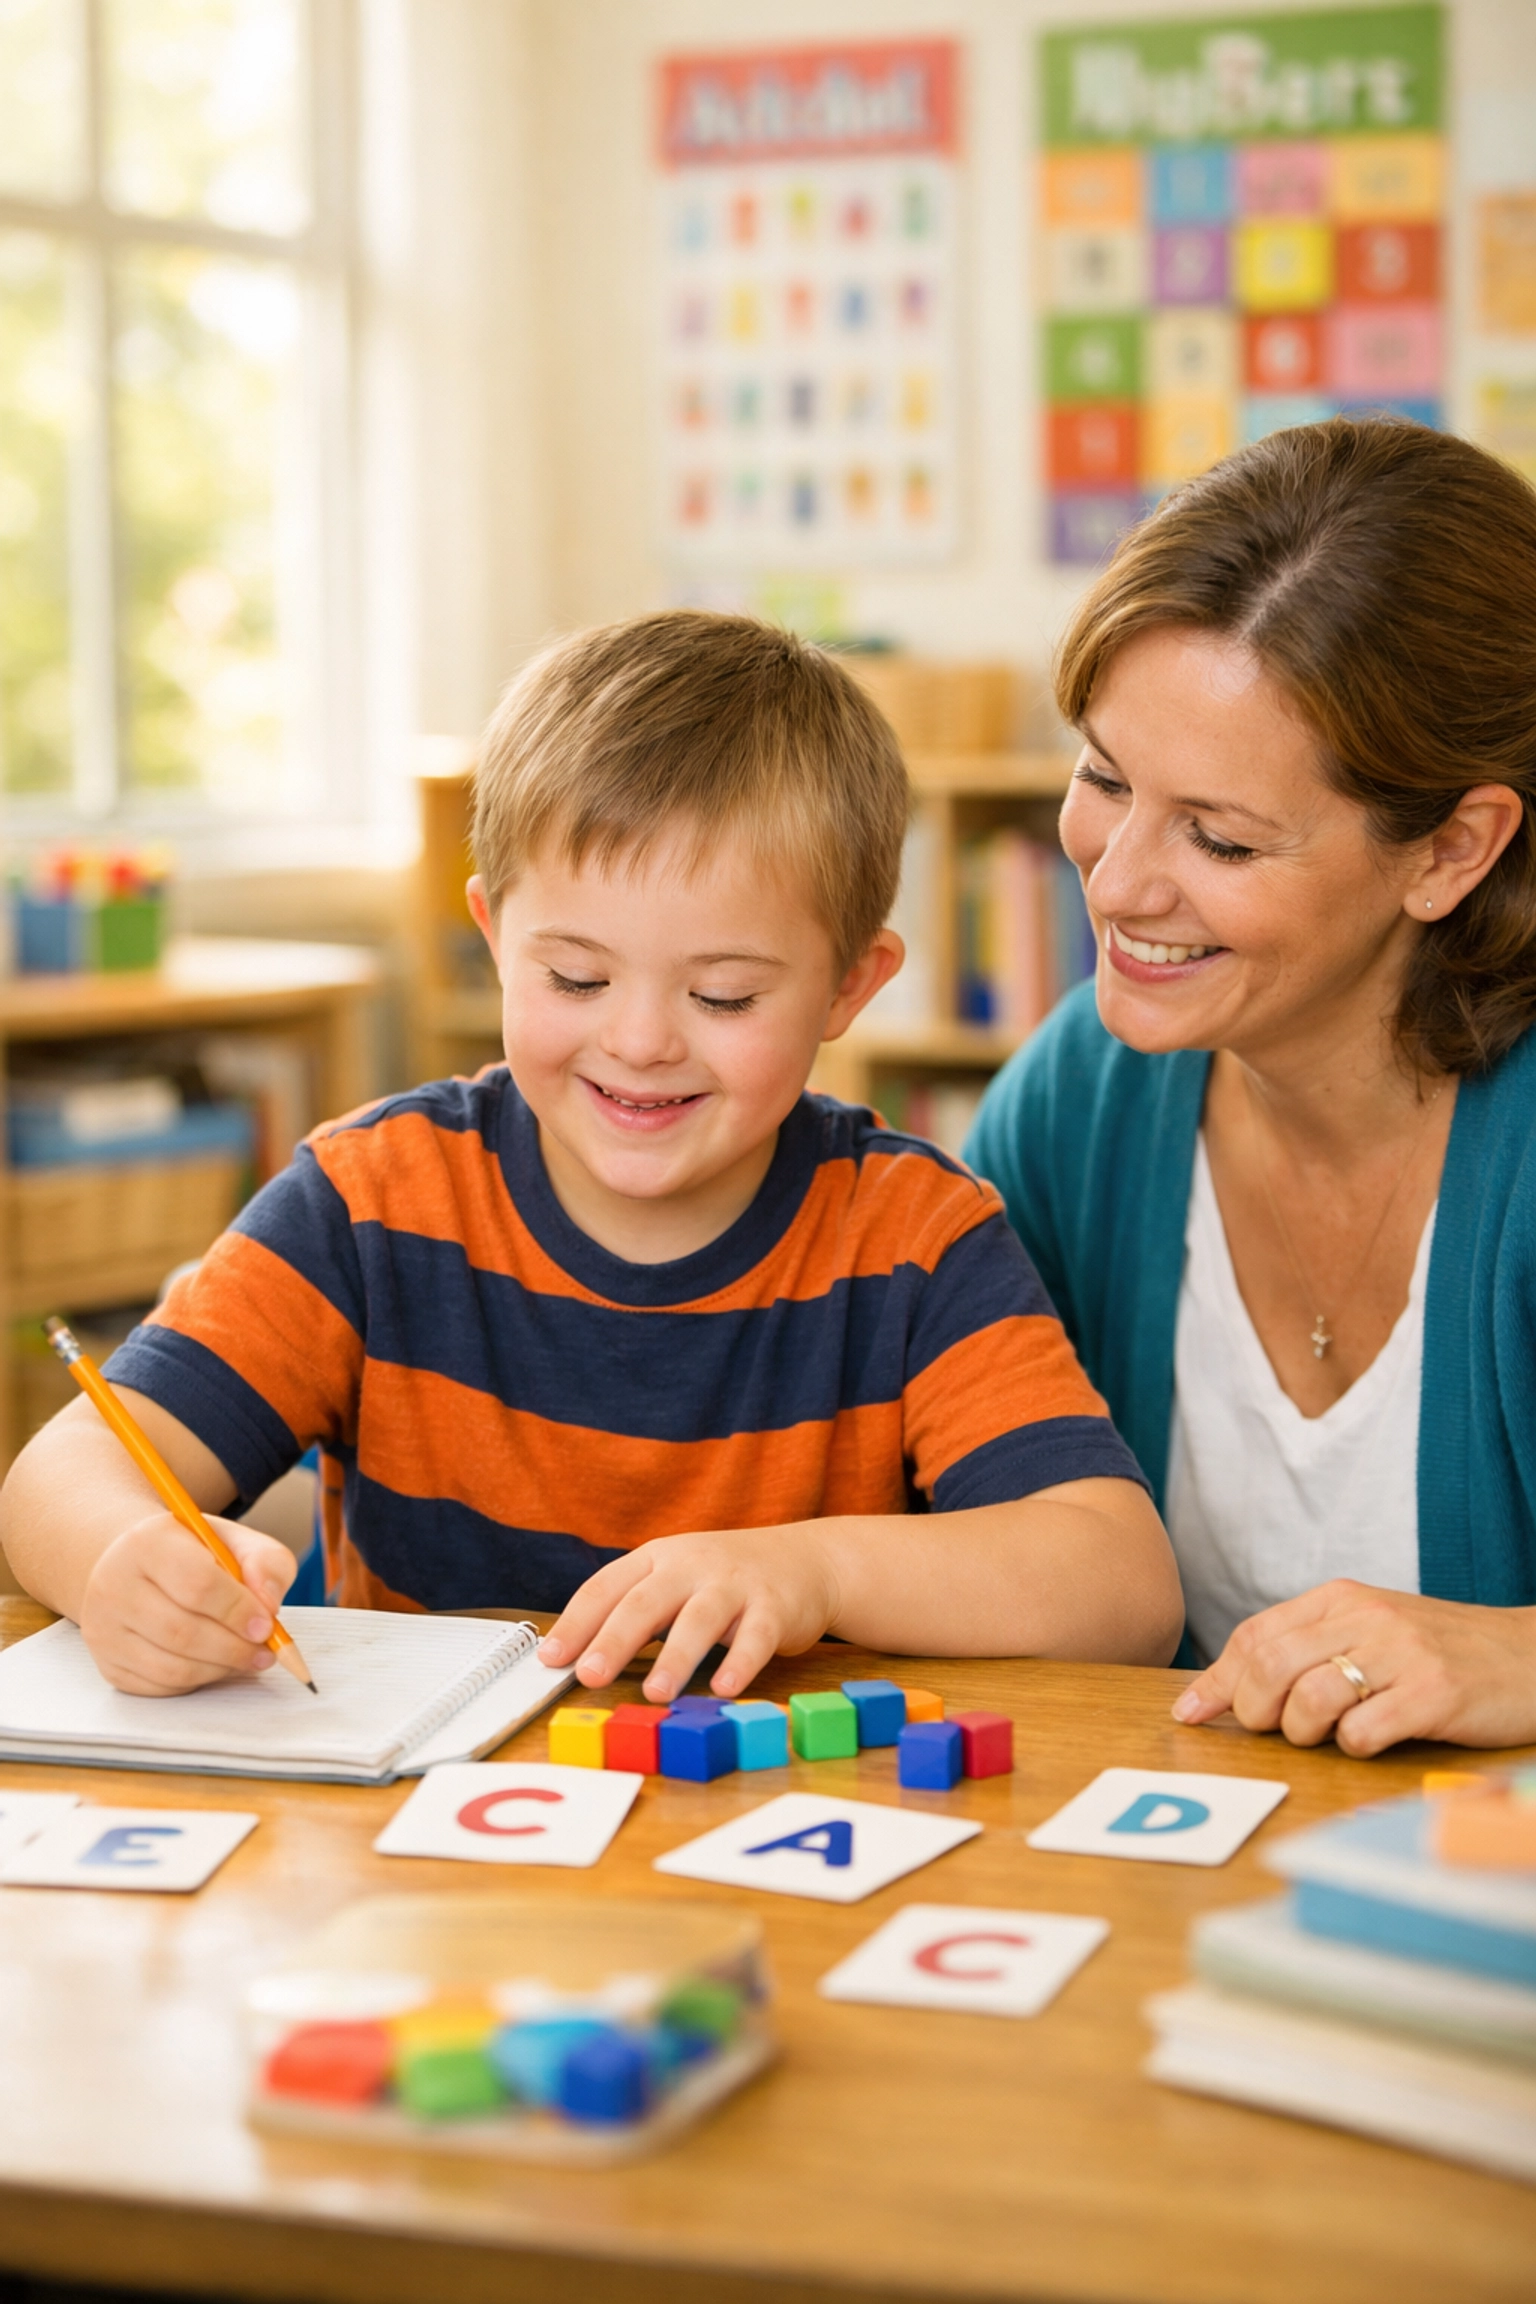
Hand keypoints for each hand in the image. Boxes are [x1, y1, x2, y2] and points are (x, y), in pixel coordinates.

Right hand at [79, 1511, 297, 1695]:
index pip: (196, 1584)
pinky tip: (215, 1665)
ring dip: (219, 1669)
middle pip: (181, 1632)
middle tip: (265, 1652)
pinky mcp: (107, 1663)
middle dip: (234, 1648)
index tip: (267, 1625)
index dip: (238, 1611)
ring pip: (170, 1667)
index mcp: (147, 1542)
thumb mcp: (234, 1541)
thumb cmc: (192, 1554)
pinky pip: (159, 1686)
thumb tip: (268, 1605)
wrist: (138, 1566)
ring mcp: (104, 1628)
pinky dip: (197, 1682)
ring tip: (247, 1659)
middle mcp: (114, 1584)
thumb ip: (265, 1563)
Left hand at [539, 1524, 839, 1702]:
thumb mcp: (674, 1582)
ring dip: (676, 1657)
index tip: (550, 1658)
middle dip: (615, 1638)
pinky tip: (724, 1688)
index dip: (576, 1622)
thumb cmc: (723, 1580)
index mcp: (657, 1559)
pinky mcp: (774, 1607)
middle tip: (589, 1674)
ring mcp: (734, 1584)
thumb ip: (634, 1613)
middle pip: (646, 1601)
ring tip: (655, 1694)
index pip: (607, 1586)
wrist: (805, 1559)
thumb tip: (576, 1661)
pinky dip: (739, 1662)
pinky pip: (755, 1637)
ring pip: (700, 1618)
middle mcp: (692, 1566)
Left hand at [1171, 1579, 1535, 1755]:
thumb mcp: (1370, 1630)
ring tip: (1327, 1734)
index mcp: (1342, 1598)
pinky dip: (1353, 1746)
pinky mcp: (1434, 1695)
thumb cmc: (1440, 1650)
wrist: (1530, 1656)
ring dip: (1303, 1732)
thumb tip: (1230, 1688)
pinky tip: (1371, 1739)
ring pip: (1309, 1700)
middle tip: (1271, 1730)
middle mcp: (1367, 1618)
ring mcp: (1402, 1655)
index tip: (1190, 1714)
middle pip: (1270, 1667)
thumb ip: (1307, 1648)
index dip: (1217, 1681)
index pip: (1256, 1635)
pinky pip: (1363, 1732)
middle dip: (1253, 1710)